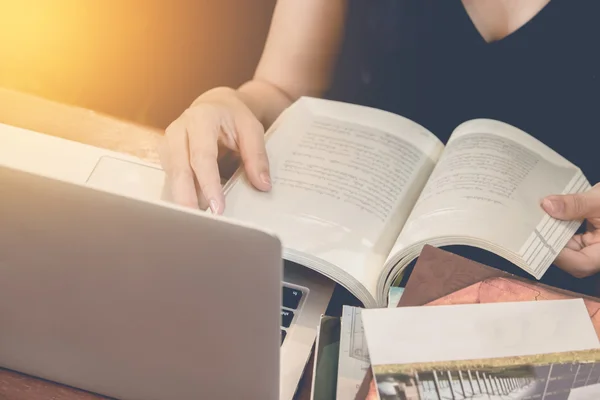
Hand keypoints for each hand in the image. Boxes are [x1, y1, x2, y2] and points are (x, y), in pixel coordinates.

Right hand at [158, 87, 271, 212]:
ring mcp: (168, 144)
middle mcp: (178, 130)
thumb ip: (257, 156)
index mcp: (201, 119)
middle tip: (198, 223)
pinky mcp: (167, 157)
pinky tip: (192, 214)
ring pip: (172, 178)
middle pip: (179, 169)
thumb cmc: (234, 117)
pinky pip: (172, 181)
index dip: (209, 184)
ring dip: (183, 201)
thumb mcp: (252, 129)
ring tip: (195, 224)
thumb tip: (262, 184)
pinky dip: (182, 197)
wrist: (215, 105)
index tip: (217, 208)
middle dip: (187, 199)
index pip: (202, 156)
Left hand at [542, 184, 599, 277]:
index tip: (539, 238)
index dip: (558, 255)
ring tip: (535, 220)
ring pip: (566, 247)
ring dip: (551, 234)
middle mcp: (598, 254)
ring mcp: (592, 247)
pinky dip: (557, 228)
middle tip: (530, 227)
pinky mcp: (587, 238)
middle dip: (549, 243)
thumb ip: (576, 204)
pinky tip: (545, 216)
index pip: (581, 264)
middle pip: (570, 258)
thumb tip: (548, 205)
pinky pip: (568, 237)